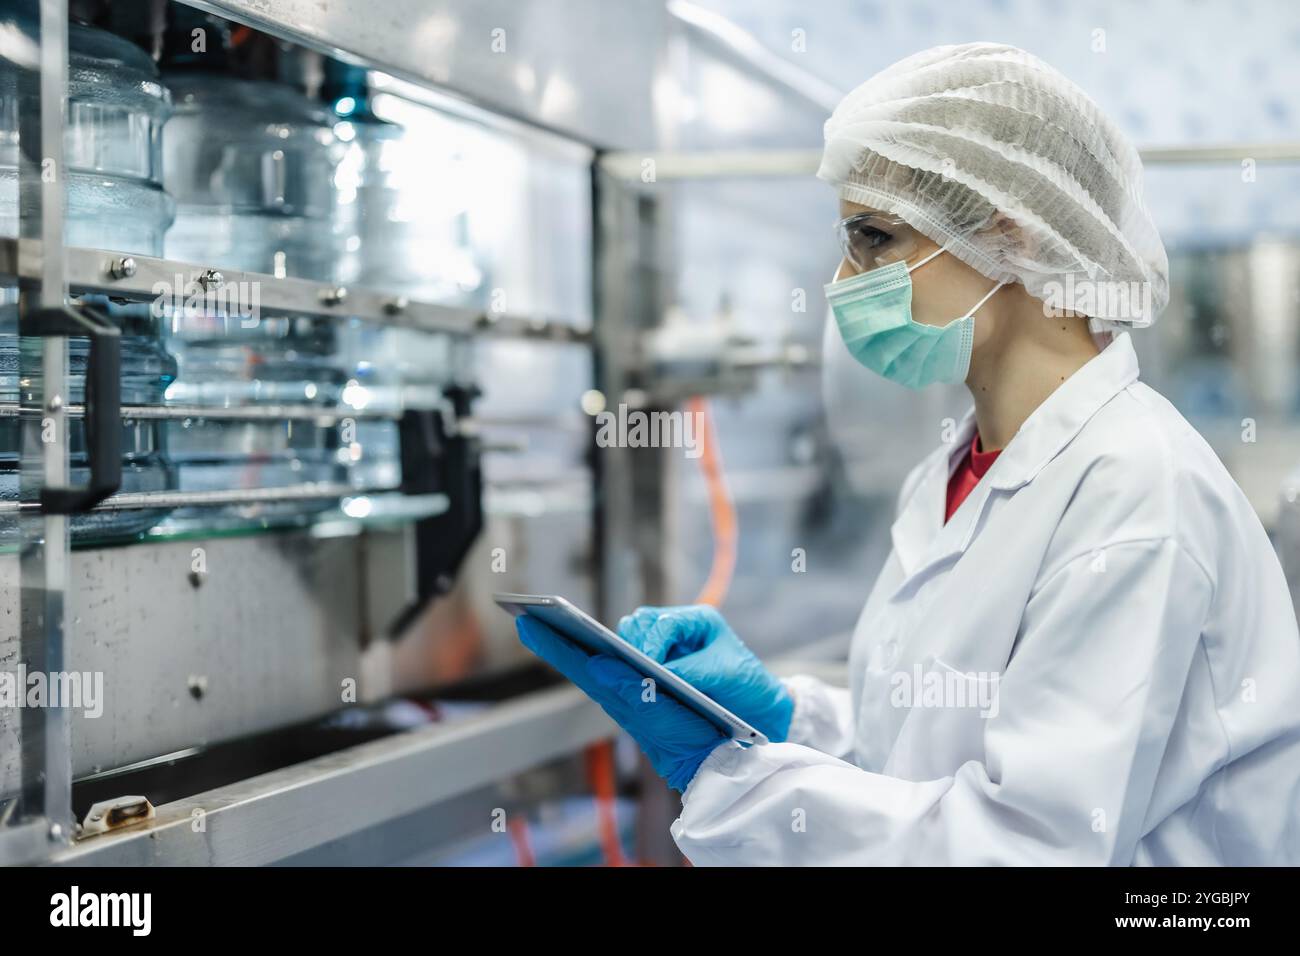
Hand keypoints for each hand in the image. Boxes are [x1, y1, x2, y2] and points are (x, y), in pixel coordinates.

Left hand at [516, 616, 724, 791]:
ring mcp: (633, 690)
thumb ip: (633, 693)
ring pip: (603, 657)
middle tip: (528, 618)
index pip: (581, 666)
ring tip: (563, 625)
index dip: (553, 645)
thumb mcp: (664, 719)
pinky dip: (611, 649)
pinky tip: (603, 643)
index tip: (526, 624)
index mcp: (622, 700)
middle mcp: (622, 693)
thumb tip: (599, 664)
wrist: (718, 759)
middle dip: (557, 638)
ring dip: (586, 641)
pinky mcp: (649, 686)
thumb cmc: (694, 742)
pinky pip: (624, 662)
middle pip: (584, 660)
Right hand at [617, 605, 792, 742]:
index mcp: (698, 620)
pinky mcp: (661, 667)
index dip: (652, 642)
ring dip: (629, 658)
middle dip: (633, 645)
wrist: (758, 705)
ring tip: (630, 679)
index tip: (647, 663)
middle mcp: (679, 629)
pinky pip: (636, 664)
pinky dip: (631, 673)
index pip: (664, 622)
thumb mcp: (724, 674)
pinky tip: (631, 687)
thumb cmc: (748, 683)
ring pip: (633, 642)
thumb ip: (690, 672)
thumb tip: (653, 679)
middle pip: (640, 625)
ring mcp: (668, 648)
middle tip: (634, 670)